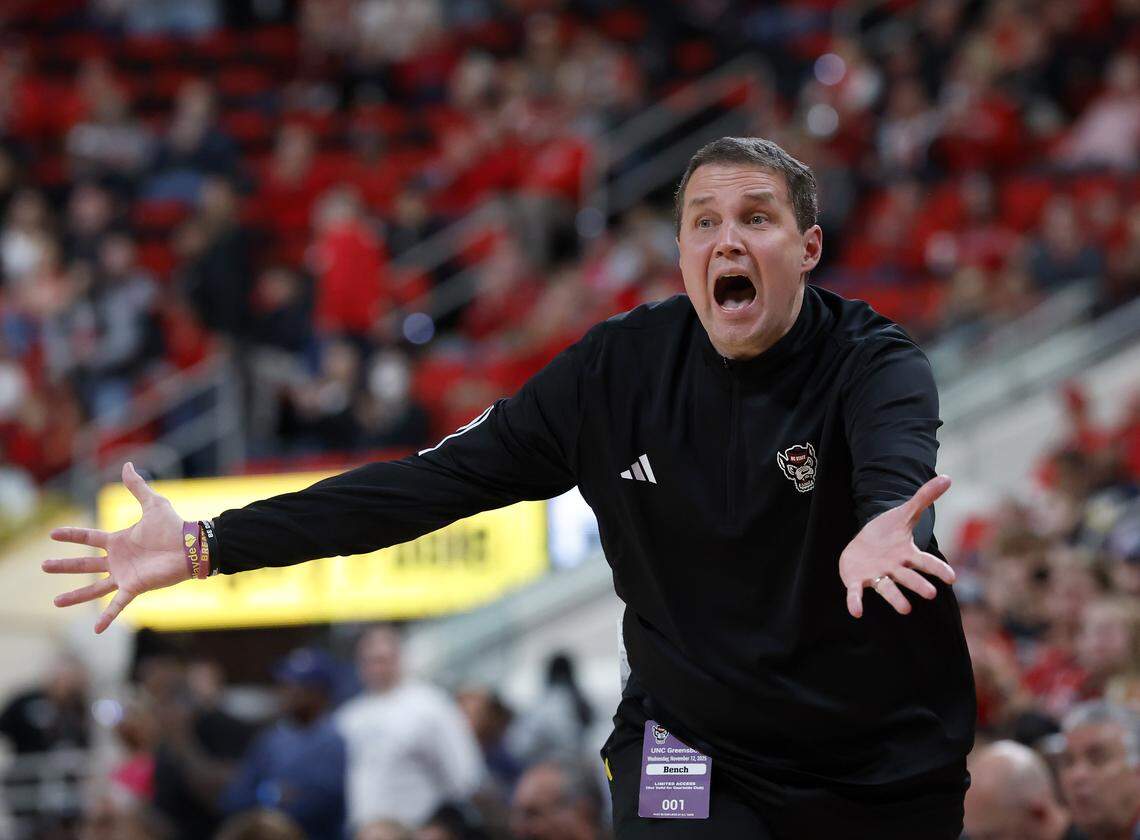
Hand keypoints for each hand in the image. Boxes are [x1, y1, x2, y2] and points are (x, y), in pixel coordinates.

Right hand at [43, 462, 189, 632]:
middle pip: (84, 564)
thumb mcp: (153, 504)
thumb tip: (127, 464)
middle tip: (42, 567)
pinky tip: (96, 630)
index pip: (88, 538)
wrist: (191, 546)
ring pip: (93, 588)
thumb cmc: (174, 526)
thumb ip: (138, 486)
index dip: (71, 536)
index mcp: (119, 541)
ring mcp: (125, 575)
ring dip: (75, 596)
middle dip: (63, 566)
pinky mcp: (135, 588)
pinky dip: (107, 617)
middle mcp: (118, 560)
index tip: (52, 534)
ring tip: (54, 603)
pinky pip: (118, 605)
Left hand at [841, 475, 955, 618]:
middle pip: (908, 577)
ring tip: (905, 609)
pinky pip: (857, 593)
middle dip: (918, 585)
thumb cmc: (888, 533)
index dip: (938, 569)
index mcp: (907, 554)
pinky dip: (855, 601)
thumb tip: (947, 477)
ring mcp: (876, 576)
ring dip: (895, 598)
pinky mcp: (858, 581)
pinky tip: (856, 611)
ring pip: (887, 588)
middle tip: (930, 594)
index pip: (925, 562)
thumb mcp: (904, 513)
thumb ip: (924, 498)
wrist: (863, 544)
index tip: (951, 577)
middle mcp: (894, 568)